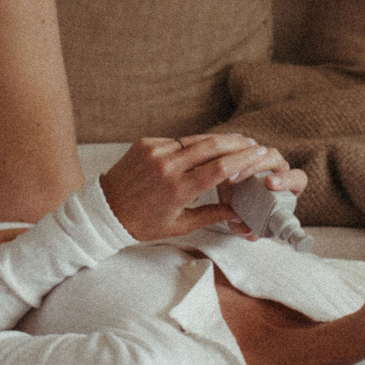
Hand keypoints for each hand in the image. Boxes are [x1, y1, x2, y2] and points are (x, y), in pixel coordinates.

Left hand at [100, 135, 296, 241]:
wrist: (104, 210)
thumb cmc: (142, 223)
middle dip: (238, 143)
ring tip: (236, 141)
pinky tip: (204, 148)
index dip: (244, 158)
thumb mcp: (180, 226)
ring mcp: (155, 152)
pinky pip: (177, 140)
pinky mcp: (146, 143)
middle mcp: (167, 167)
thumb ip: (212, 215)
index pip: (220, 168)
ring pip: (196, 139)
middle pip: (213, 146)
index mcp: (178, 189)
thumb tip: (239, 212)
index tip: (260, 153)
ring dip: (219, 139)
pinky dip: (193, 144)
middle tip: (254, 143)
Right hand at [208, 139, 307, 240]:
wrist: (227, 198)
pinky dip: (231, 151)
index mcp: (286, 187)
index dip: (286, 179)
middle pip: (276, 159)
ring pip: (257, 150)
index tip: (270, 184)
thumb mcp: (244, 223)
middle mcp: (276, 169)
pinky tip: (218, 161)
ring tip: (227, 174)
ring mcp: (260, 158)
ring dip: (242, 159)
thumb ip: (247, 229)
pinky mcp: (244, 152)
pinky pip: (241, 145)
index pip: (297, 179)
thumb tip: (247, 232)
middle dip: (259, 165)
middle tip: (239, 177)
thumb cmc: (244, 212)